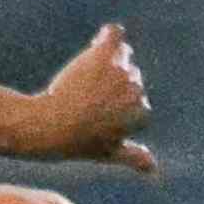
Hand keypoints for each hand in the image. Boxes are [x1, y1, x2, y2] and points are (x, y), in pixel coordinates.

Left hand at [9, 23, 158, 172]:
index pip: (136, 96)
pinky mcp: (104, 55)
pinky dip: (110, 35)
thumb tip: (154, 168)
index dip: (117, 102)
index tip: (97, 110)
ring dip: (108, 61)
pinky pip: (114, 35)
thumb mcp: (108, 152)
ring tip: (83, 78)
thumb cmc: (76, 142)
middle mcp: (135, 89)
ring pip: (122, 55)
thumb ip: (134, 157)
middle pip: (130, 74)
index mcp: (141, 111)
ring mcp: (120, 71)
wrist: (48, 127)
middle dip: (112, 81)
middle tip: (86, 94)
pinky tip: (102, 37)